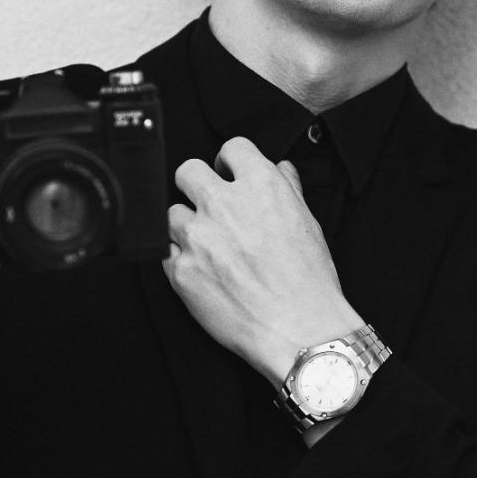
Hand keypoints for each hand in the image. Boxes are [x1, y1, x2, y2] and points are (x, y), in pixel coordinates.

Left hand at [163, 137, 361, 384]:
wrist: (298, 329)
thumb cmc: (309, 281)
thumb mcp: (308, 223)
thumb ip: (288, 188)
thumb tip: (279, 169)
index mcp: (260, 185)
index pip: (232, 148)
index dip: (231, 162)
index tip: (229, 175)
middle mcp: (223, 204)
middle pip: (187, 170)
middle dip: (197, 184)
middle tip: (209, 204)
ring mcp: (197, 237)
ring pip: (172, 213)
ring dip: (188, 226)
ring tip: (209, 247)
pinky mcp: (180, 270)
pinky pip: (167, 251)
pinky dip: (182, 259)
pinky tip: (204, 271)